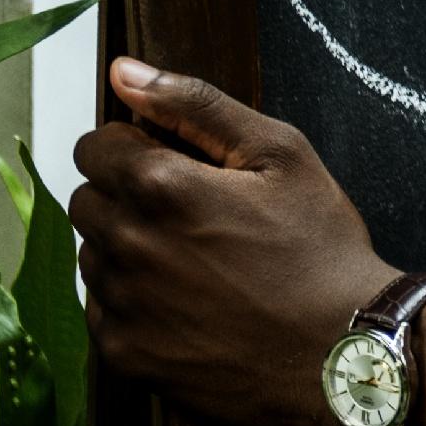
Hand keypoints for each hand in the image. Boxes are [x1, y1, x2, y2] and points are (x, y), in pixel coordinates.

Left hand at [71, 59, 403, 425]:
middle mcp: (125, 245)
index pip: (95, 146)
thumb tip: (123, 71)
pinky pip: (101, 309)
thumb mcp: (280, 154)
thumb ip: (195, 105)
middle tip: (194, 211)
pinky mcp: (122, 354)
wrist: (339, 349)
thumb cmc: (318, 244)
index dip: (137, 146)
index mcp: (159, 187)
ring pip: (92, 254)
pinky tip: (188, 301)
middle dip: (127, 195)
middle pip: (86, 199)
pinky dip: (133, 299)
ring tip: (197, 259)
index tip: (180, 164)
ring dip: (128, 247)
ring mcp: (120, 305)